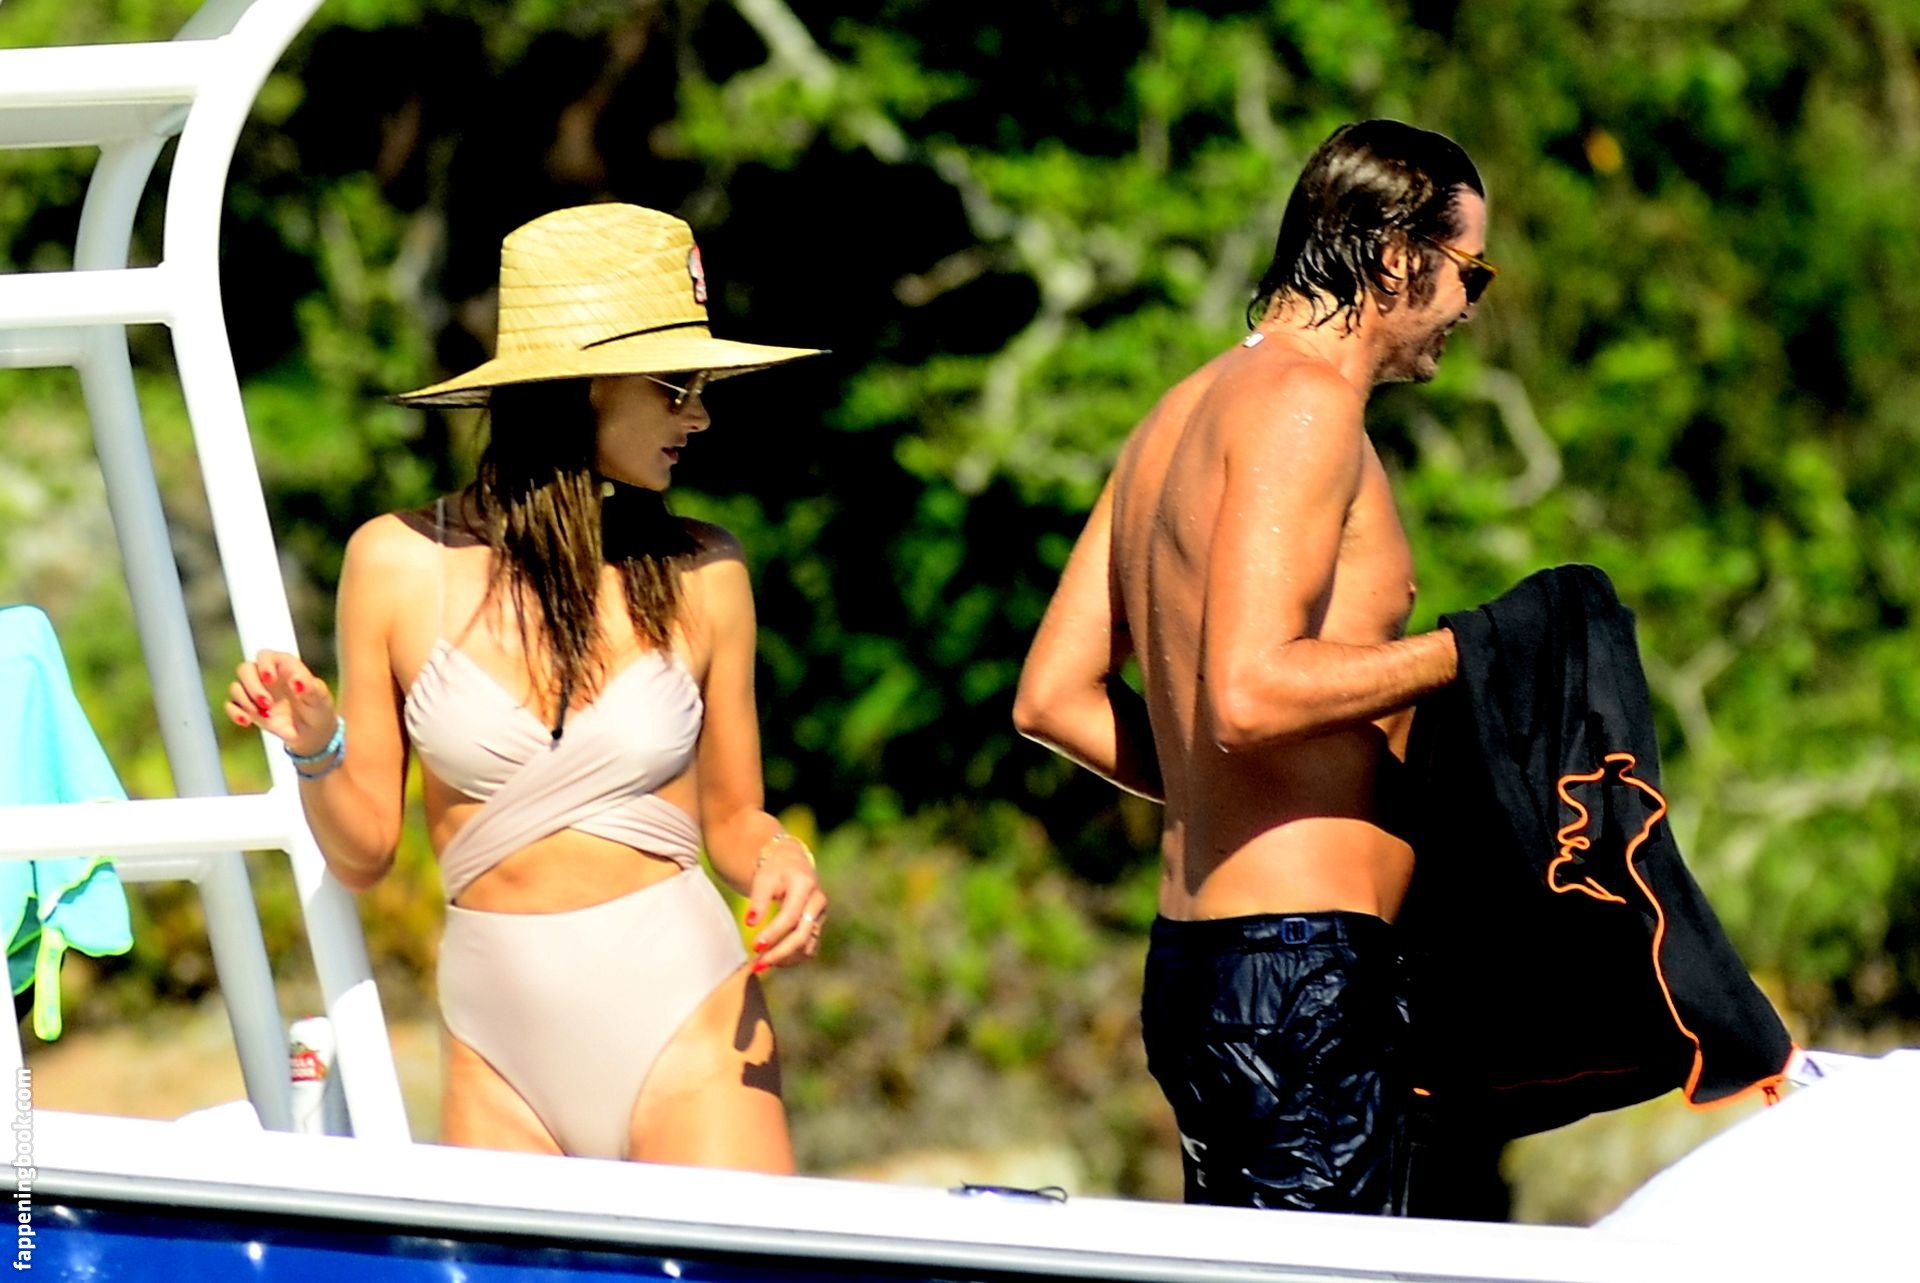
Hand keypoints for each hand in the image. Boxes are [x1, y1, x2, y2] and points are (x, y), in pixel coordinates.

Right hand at [225, 649, 337, 755]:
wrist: (312, 732)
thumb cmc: (318, 708)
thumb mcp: (320, 697)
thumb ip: (310, 687)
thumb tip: (298, 683)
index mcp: (283, 666)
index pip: (266, 656)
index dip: (264, 665)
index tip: (270, 679)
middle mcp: (265, 676)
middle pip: (245, 669)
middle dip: (252, 686)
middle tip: (267, 703)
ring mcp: (255, 691)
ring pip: (235, 686)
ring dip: (246, 701)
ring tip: (266, 715)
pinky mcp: (248, 708)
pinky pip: (231, 705)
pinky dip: (235, 713)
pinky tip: (246, 722)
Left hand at [744, 835, 826, 972]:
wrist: (792, 863)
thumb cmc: (774, 870)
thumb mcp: (763, 879)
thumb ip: (758, 900)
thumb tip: (750, 922)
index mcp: (805, 886)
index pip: (790, 916)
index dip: (772, 934)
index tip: (754, 946)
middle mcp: (817, 902)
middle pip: (802, 935)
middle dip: (779, 953)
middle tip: (757, 966)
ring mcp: (820, 915)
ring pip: (808, 945)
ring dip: (786, 958)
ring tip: (762, 964)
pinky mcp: (817, 925)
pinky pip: (809, 948)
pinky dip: (793, 957)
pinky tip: (774, 960)